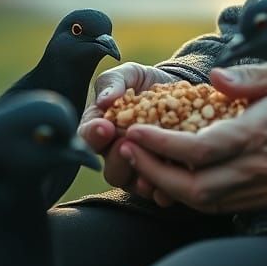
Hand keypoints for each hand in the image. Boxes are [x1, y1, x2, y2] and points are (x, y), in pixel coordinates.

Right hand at [79, 61, 176, 189]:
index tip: (104, 126)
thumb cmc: (144, 83)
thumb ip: (113, 82)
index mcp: (101, 130)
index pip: (88, 138)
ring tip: (149, 167)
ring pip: (132, 183)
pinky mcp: (160, 177)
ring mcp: (138, 169)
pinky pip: (158, 191)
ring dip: (139, 177)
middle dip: (117, 157)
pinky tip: (168, 181)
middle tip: (126, 144)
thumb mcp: (129, 74)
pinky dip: (162, 189)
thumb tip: (105, 99)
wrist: (178, 91)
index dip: (93, 135)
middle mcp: (116, 154)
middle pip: (110, 167)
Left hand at [116, 62, 266, 212]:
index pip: (198, 150)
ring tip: (142, 163)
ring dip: (166, 187)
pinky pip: (217, 205)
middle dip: (154, 171)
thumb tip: (216, 78)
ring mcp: (261, 188)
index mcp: (257, 134)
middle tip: (128, 149)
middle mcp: (257, 168)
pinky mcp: (264, 198)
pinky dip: (189, 196)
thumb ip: (247, 76)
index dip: (160, 145)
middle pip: (193, 187)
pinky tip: (173, 176)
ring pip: (202, 203)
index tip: (135, 131)